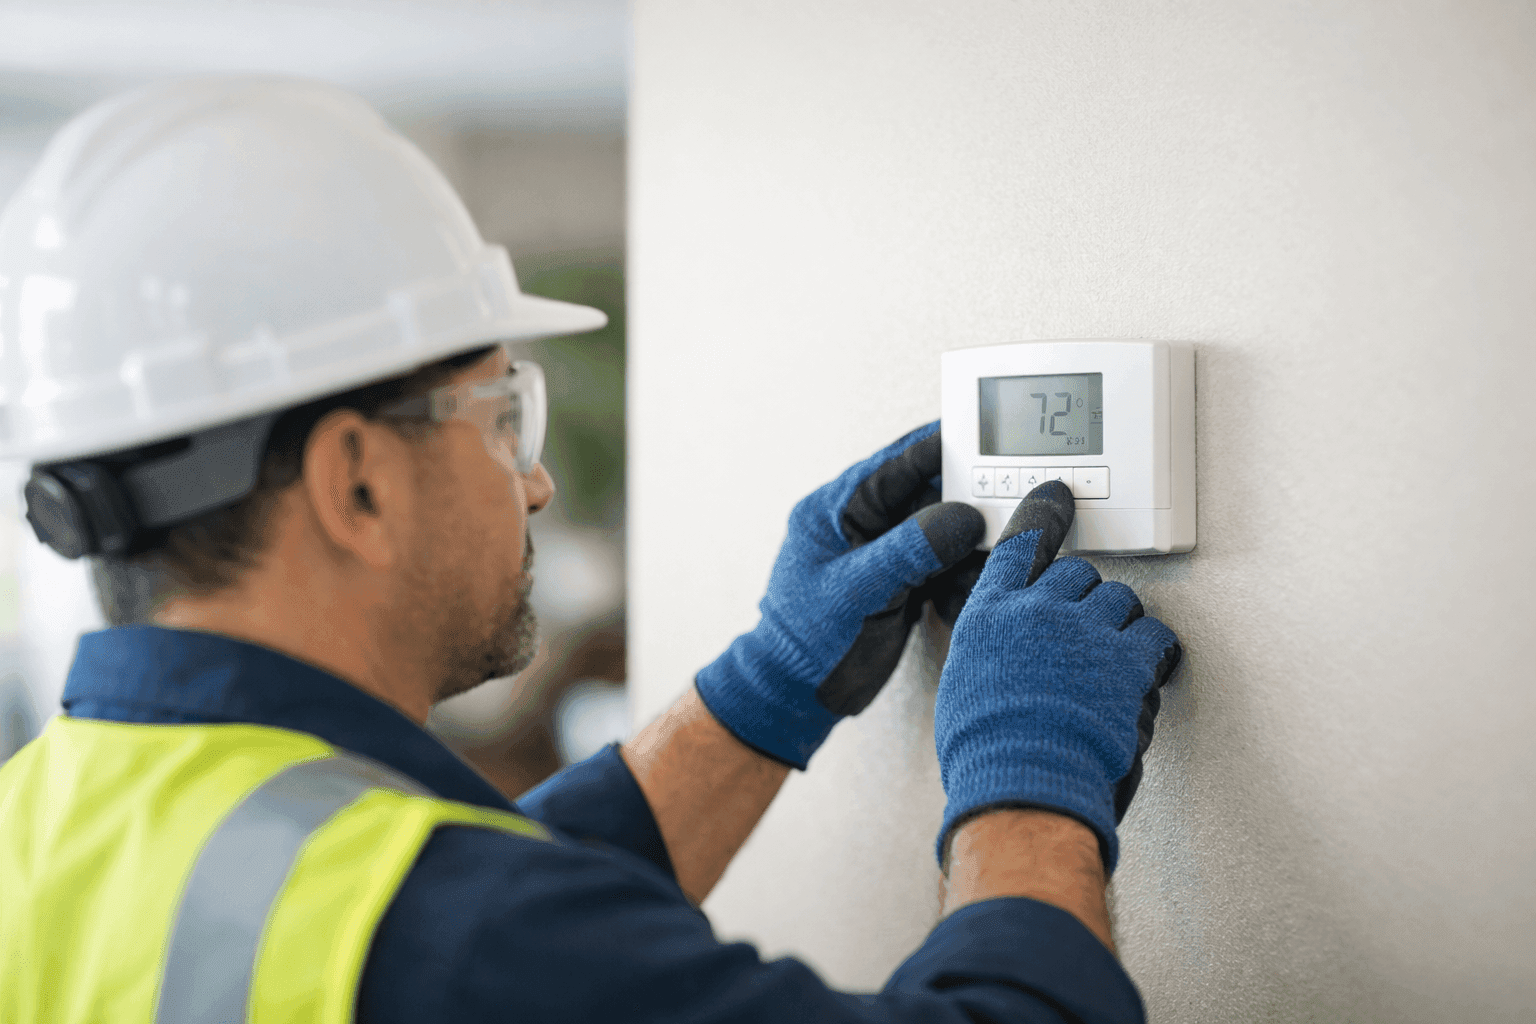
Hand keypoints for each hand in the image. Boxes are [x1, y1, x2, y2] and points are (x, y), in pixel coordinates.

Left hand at [695, 423, 984, 768]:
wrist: (796, 695)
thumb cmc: (808, 642)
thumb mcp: (859, 589)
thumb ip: (910, 548)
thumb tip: (964, 515)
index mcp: (839, 508)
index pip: (900, 462)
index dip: (945, 447)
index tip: (992, 439)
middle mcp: (864, 524)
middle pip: (930, 494)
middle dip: (972, 500)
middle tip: (1013, 502)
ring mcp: (884, 553)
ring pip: (943, 531)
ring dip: (972, 544)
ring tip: (999, 551)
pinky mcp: (901, 582)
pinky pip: (943, 564)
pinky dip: (963, 574)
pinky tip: (974, 585)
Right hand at [933, 480, 1181, 871]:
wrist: (1022, 782)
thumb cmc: (987, 751)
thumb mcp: (965, 682)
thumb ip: (992, 648)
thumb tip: (1009, 650)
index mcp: (989, 615)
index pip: (1020, 546)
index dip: (1045, 515)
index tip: (1058, 497)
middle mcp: (1035, 610)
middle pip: (1077, 572)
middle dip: (1087, 596)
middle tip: (1089, 628)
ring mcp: (1082, 631)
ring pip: (1119, 600)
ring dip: (1121, 624)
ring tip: (1115, 657)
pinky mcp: (1125, 660)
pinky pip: (1154, 636)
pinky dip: (1155, 652)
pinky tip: (1150, 667)